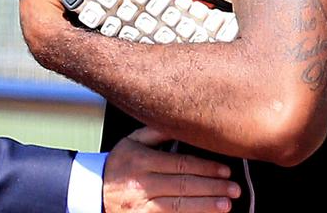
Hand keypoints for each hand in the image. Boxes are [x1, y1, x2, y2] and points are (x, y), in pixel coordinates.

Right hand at [103, 127, 240, 212]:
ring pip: (178, 206)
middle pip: (183, 185)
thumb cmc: (118, 166)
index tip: (225, 170)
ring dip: (205, 206)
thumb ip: (154, 134)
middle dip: (212, 187)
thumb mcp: (130, 143)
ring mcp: (141, 206)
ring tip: (226, 204)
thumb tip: (180, 122)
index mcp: (140, 161)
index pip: (179, 164)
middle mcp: (141, 184)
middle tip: (234, 188)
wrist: (92, 193)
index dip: (205, 167)